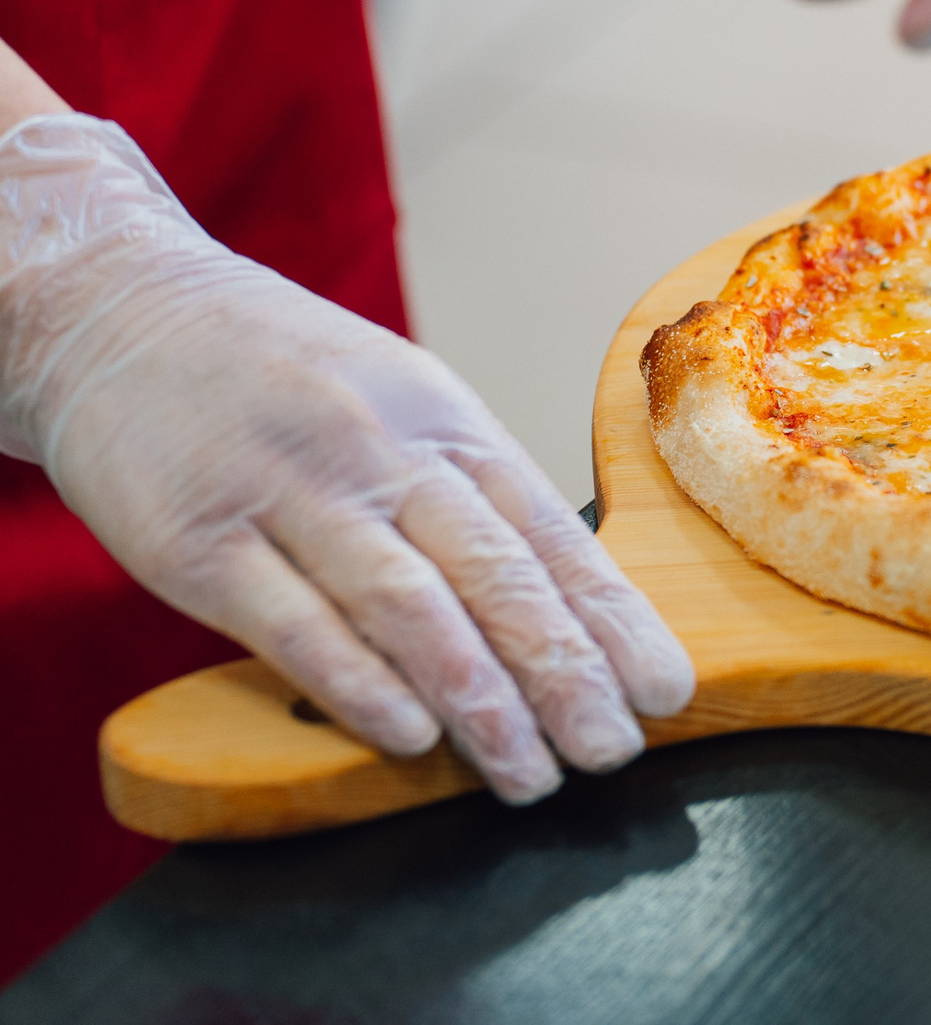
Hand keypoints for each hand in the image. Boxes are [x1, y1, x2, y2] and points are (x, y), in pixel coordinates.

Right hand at [0, 115, 694, 802]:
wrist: (119, 309)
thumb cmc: (279, 373)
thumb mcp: (398, 398)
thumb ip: (467, 489)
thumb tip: (561, 594)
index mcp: (444, 418)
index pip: (548, 531)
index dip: (612, 616)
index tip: (664, 686)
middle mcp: (380, 450)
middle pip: (495, 574)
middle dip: (567, 672)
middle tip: (613, 749)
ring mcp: (291, 491)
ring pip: (408, 606)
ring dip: (481, 700)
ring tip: (530, 770)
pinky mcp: (199, 539)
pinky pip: (295, 624)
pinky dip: (361, 685)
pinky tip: (414, 735)